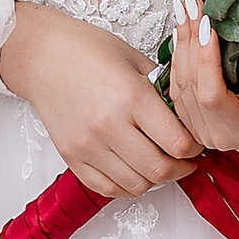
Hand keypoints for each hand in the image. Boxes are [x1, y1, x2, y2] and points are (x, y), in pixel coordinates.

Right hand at [0, 1, 198, 197]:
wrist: (41, 55)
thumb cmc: (87, 50)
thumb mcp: (135, 59)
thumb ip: (162, 90)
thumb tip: (187, 116)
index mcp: (132, 97)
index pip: (178, 142)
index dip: (195, 148)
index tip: (197, 144)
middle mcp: (109, 126)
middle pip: (160, 169)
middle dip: (181, 169)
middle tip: (186, 161)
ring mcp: (88, 145)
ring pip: (136, 185)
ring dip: (156, 180)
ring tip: (161, 164)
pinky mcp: (72, 157)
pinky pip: (107, 189)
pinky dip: (127, 187)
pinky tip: (135, 172)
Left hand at [167, 0, 238, 153]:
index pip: (212, 95)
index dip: (206, 59)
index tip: (207, 24)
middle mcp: (216, 134)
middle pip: (190, 86)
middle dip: (190, 40)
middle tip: (190, 3)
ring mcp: (202, 128)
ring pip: (179, 84)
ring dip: (182, 43)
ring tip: (184, 9)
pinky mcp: (194, 117)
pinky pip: (178, 86)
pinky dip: (180, 55)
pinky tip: (182, 31)